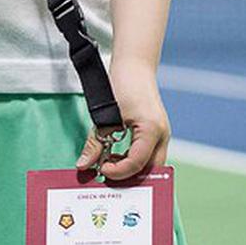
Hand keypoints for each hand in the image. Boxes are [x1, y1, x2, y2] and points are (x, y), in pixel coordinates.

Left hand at [77, 61, 170, 179]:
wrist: (134, 67)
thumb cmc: (123, 85)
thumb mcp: (104, 116)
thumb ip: (95, 143)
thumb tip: (83, 165)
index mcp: (151, 130)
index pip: (137, 163)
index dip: (118, 171)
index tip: (100, 170)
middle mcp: (161, 135)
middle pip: (150, 170)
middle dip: (129, 177)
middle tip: (106, 176)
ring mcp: (161, 134)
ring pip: (150, 164)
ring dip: (131, 169)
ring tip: (109, 165)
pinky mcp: (156, 132)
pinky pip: (148, 154)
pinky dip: (133, 160)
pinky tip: (115, 157)